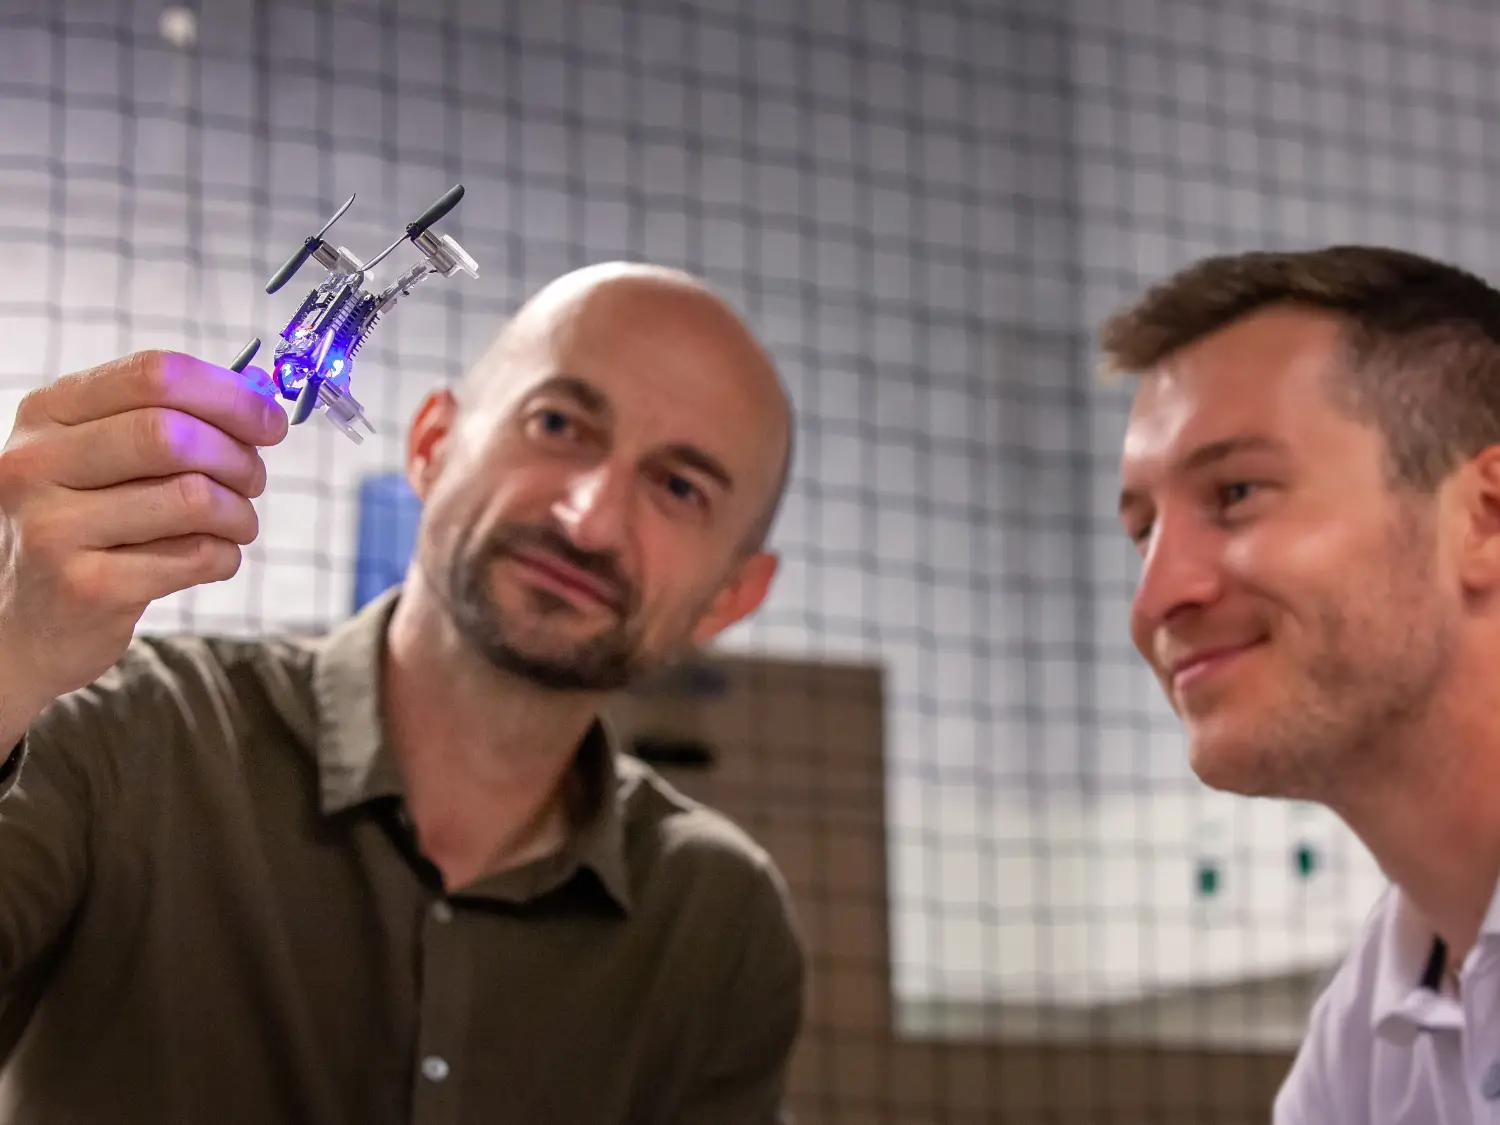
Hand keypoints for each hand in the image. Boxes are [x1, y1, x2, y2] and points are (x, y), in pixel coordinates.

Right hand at [0, 350, 287, 723]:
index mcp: (46, 414)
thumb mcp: (94, 459)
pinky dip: (225, 555)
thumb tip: (260, 399)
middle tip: (253, 480)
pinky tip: (213, 557)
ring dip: (239, 513)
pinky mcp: (86, 588)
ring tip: (236, 524)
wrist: (18, 624)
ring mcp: (53, 528)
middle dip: (239, 457)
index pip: (153, 375)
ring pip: (193, 497)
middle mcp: (37, 464)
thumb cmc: (81, 527)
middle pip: (172, 434)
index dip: (229, 395)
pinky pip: (195, 556)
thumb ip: (167, 421)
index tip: (269, 422)